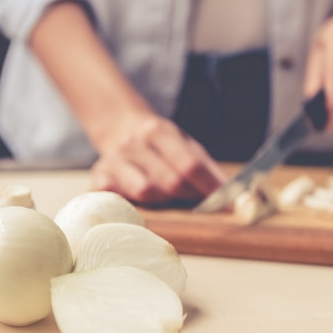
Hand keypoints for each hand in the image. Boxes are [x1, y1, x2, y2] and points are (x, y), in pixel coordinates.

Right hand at [90, 114, 225, 204]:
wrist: (119, 127)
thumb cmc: (158, 143)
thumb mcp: (184, 143)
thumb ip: (207, 168)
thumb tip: (233, 194)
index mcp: (158, 131)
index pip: (190, 164)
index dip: (211, 188)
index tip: (229, 204)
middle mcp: (133, 143)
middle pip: (170, 182)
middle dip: (190, 196)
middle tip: (197, 199)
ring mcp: (114, 160)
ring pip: (146, 192)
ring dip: (164, 200)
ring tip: (167, 194)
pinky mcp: (99, 177)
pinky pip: (120, 200)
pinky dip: (133, 203)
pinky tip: (139, 198)